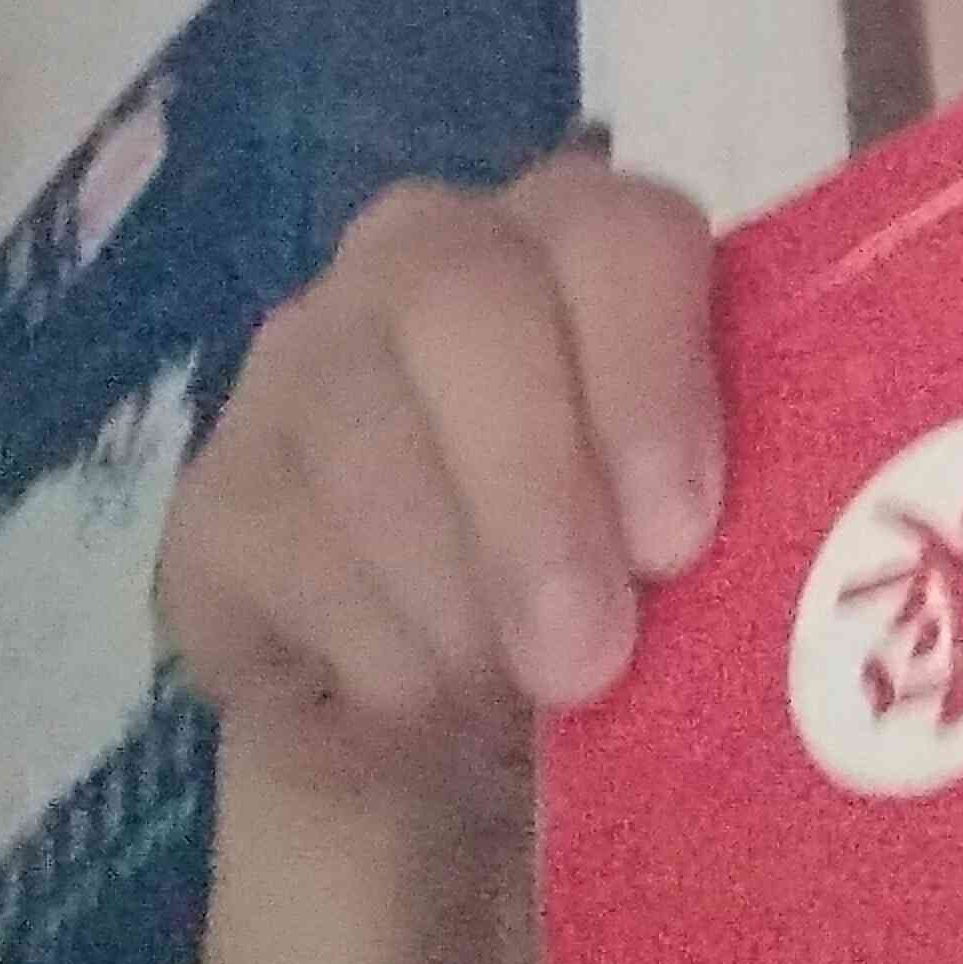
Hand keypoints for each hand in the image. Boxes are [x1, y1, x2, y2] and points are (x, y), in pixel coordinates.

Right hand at [156, 152, 721, 824]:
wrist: (457, 730)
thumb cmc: (620, 610)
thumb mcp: (692, 564)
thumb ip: (726, 529)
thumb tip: (744, 584)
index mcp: (585, 246)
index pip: (619, 233)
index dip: (647, 373)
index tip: (681, 537)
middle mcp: (436, 259)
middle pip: (463, 297)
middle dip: (532, 487)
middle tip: (588, 659)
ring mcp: (309, 357)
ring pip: (359, 422)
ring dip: (451, 588)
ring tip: (514, 708)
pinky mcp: (218, 487)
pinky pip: (280, 539)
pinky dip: (369, 646)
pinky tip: (424, 711)